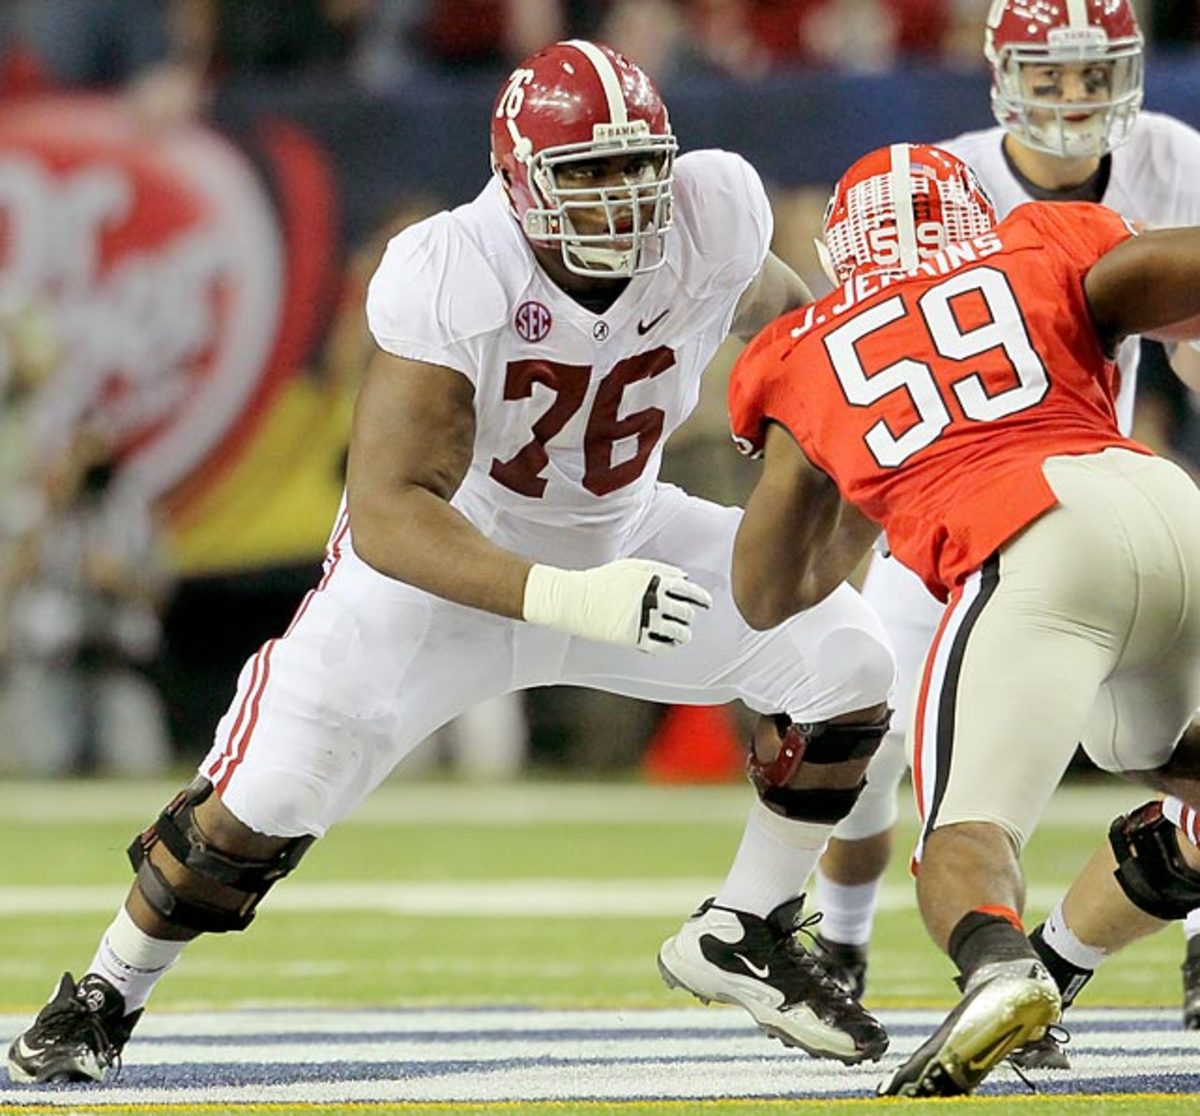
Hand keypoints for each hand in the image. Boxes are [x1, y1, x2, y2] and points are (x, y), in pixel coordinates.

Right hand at [522, 558, 712, 652]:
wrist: (575, 599)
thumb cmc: (603, 580)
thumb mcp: (631, 566)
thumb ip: (660, 569)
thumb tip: (685, 577)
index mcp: (654, 581)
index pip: (689, 591)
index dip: (701, 599)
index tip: (706, 604)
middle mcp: (652, 601)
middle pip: (686, 614)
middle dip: (689, 616)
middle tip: (686, 618)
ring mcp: (644, 621)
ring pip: (679, 633)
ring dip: (683, 634)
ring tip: (681, 633)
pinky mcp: (634, 639)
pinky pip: (662, 647)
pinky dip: (668, 645)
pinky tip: (666, 642)